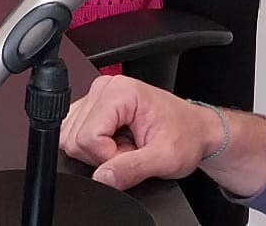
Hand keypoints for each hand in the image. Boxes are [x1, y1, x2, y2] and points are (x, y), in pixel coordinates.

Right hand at [60, 75, 216, 190]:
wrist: (193, 130)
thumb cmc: (185, 136)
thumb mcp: (166, 158)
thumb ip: (132, 169)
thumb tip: (103, 178)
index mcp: (121, 91)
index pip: (88, 137)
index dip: (108, 157)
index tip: (132, 154)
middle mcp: (104, 88)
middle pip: (76, 137)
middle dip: (103, 155)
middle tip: (132, 150)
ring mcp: (96, 97)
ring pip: (71, 138)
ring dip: (98, 153)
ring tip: (126, 145)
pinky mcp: (92, 108)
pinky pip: (75, 136)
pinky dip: (94, 148)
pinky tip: (117, 142)